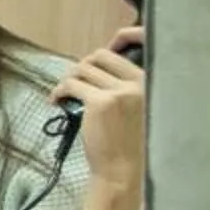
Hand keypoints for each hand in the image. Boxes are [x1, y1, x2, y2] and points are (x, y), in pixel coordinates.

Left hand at [52, 26, 147, 186]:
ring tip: (65, 95)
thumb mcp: (141, 109)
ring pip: (82, 69)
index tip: (109, 46)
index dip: (122, 37)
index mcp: (154, 81)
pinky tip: (56, 102)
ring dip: (69, 80)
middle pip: (101, 55)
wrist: (125, 171)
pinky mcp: (99, 102)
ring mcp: (119, 91)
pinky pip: (70, 85)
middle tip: (76, 81)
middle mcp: (140, 82)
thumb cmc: (131, 143)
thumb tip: (101, 68)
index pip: (141, 41)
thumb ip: (130, 87)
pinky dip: (58, 91)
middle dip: (84, 65)